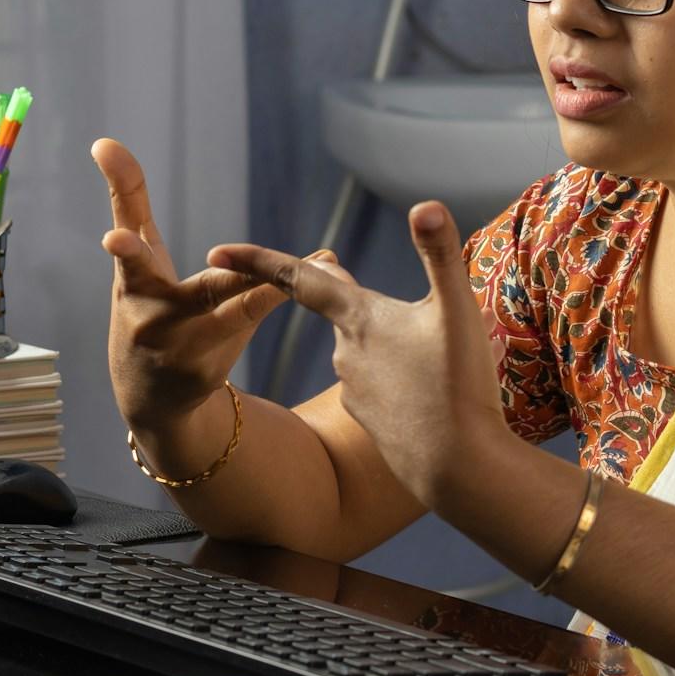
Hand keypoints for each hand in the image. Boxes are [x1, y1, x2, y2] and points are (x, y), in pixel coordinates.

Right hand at [93, 137, 323, 428]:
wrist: (152, 402)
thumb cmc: (146, 310)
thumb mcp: (134, 261)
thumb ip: (127, 200)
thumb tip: (104, 140)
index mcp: (132, 282)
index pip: (129, 243)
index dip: (123, 219)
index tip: (111, 214)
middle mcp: (152, 314)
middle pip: (181, 281)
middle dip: (203, 277)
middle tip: (161, 253)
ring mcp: (182, 344)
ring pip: (233, 303)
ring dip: (269, 280)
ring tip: (315, 261)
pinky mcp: (210, 365)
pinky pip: (254, 316)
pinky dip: (286, 290)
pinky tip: (325, 266)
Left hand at [207, 201, 510, 507]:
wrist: (458, 470)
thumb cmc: (458, 385)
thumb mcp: (456, 311)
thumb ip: (440, 254)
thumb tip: (424, 205)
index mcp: (360, 319)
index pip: (299, 279)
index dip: (258, 260)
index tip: (216, 251)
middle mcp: (346, 353)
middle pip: (338, 309)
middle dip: (341, 291)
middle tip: (338, 268)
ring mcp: (356, 390)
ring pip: (363, 348)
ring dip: (381, 338)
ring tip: (416, 338)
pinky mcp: (369, 420)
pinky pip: (377, 383)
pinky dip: (394, 375)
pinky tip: (420, 384)